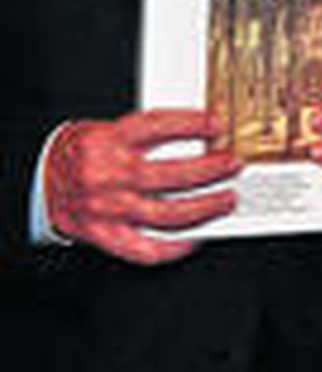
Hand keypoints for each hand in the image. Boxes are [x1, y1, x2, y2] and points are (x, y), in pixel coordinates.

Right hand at [45, 109, 240, 264]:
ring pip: (167, 212)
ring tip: (226, 200)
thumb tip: (198, 137)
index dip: (193, 123)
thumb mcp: (105, 131)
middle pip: (171, 174)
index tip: (218, 125)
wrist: (38, 182)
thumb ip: (144, 135)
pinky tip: (194, 238)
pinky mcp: (103, 234)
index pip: (158, 126)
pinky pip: (145, 248)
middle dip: (211, 170)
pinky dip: (174, 247)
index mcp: (107, 141)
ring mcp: (106, 207)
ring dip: (204, 208)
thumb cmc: (77, 155)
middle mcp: (108, 174)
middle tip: (233, 165)